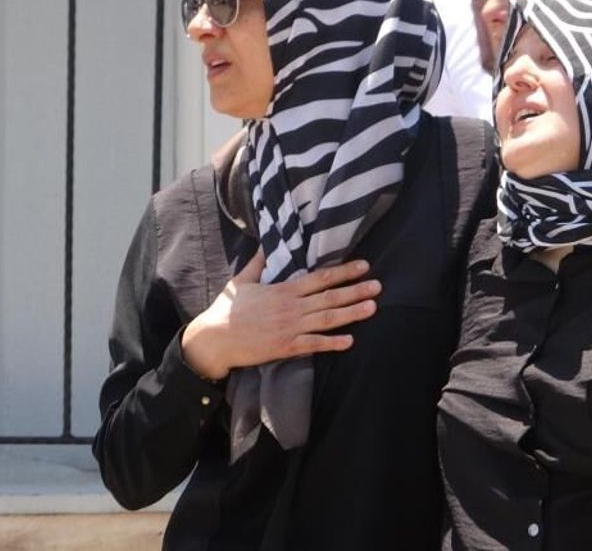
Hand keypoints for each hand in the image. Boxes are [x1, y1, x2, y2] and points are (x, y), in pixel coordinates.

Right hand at [181, 252, 379, 379]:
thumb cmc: (226, 309)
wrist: (213, 339)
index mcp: (283, 289)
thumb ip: (258, 263)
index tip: (363, 266)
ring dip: (351, 313)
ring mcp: (289, 328)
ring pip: (327, 319)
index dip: (343, 272)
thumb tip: (265, 244)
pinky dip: (332, 343)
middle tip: (378, 286)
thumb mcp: (242, 281)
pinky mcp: (285, 347)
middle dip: (355, 291)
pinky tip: (350, 341)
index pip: (319, 278)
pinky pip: (313, 344)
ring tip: (372, 307)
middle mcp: (291, 307)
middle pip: (329, 297)